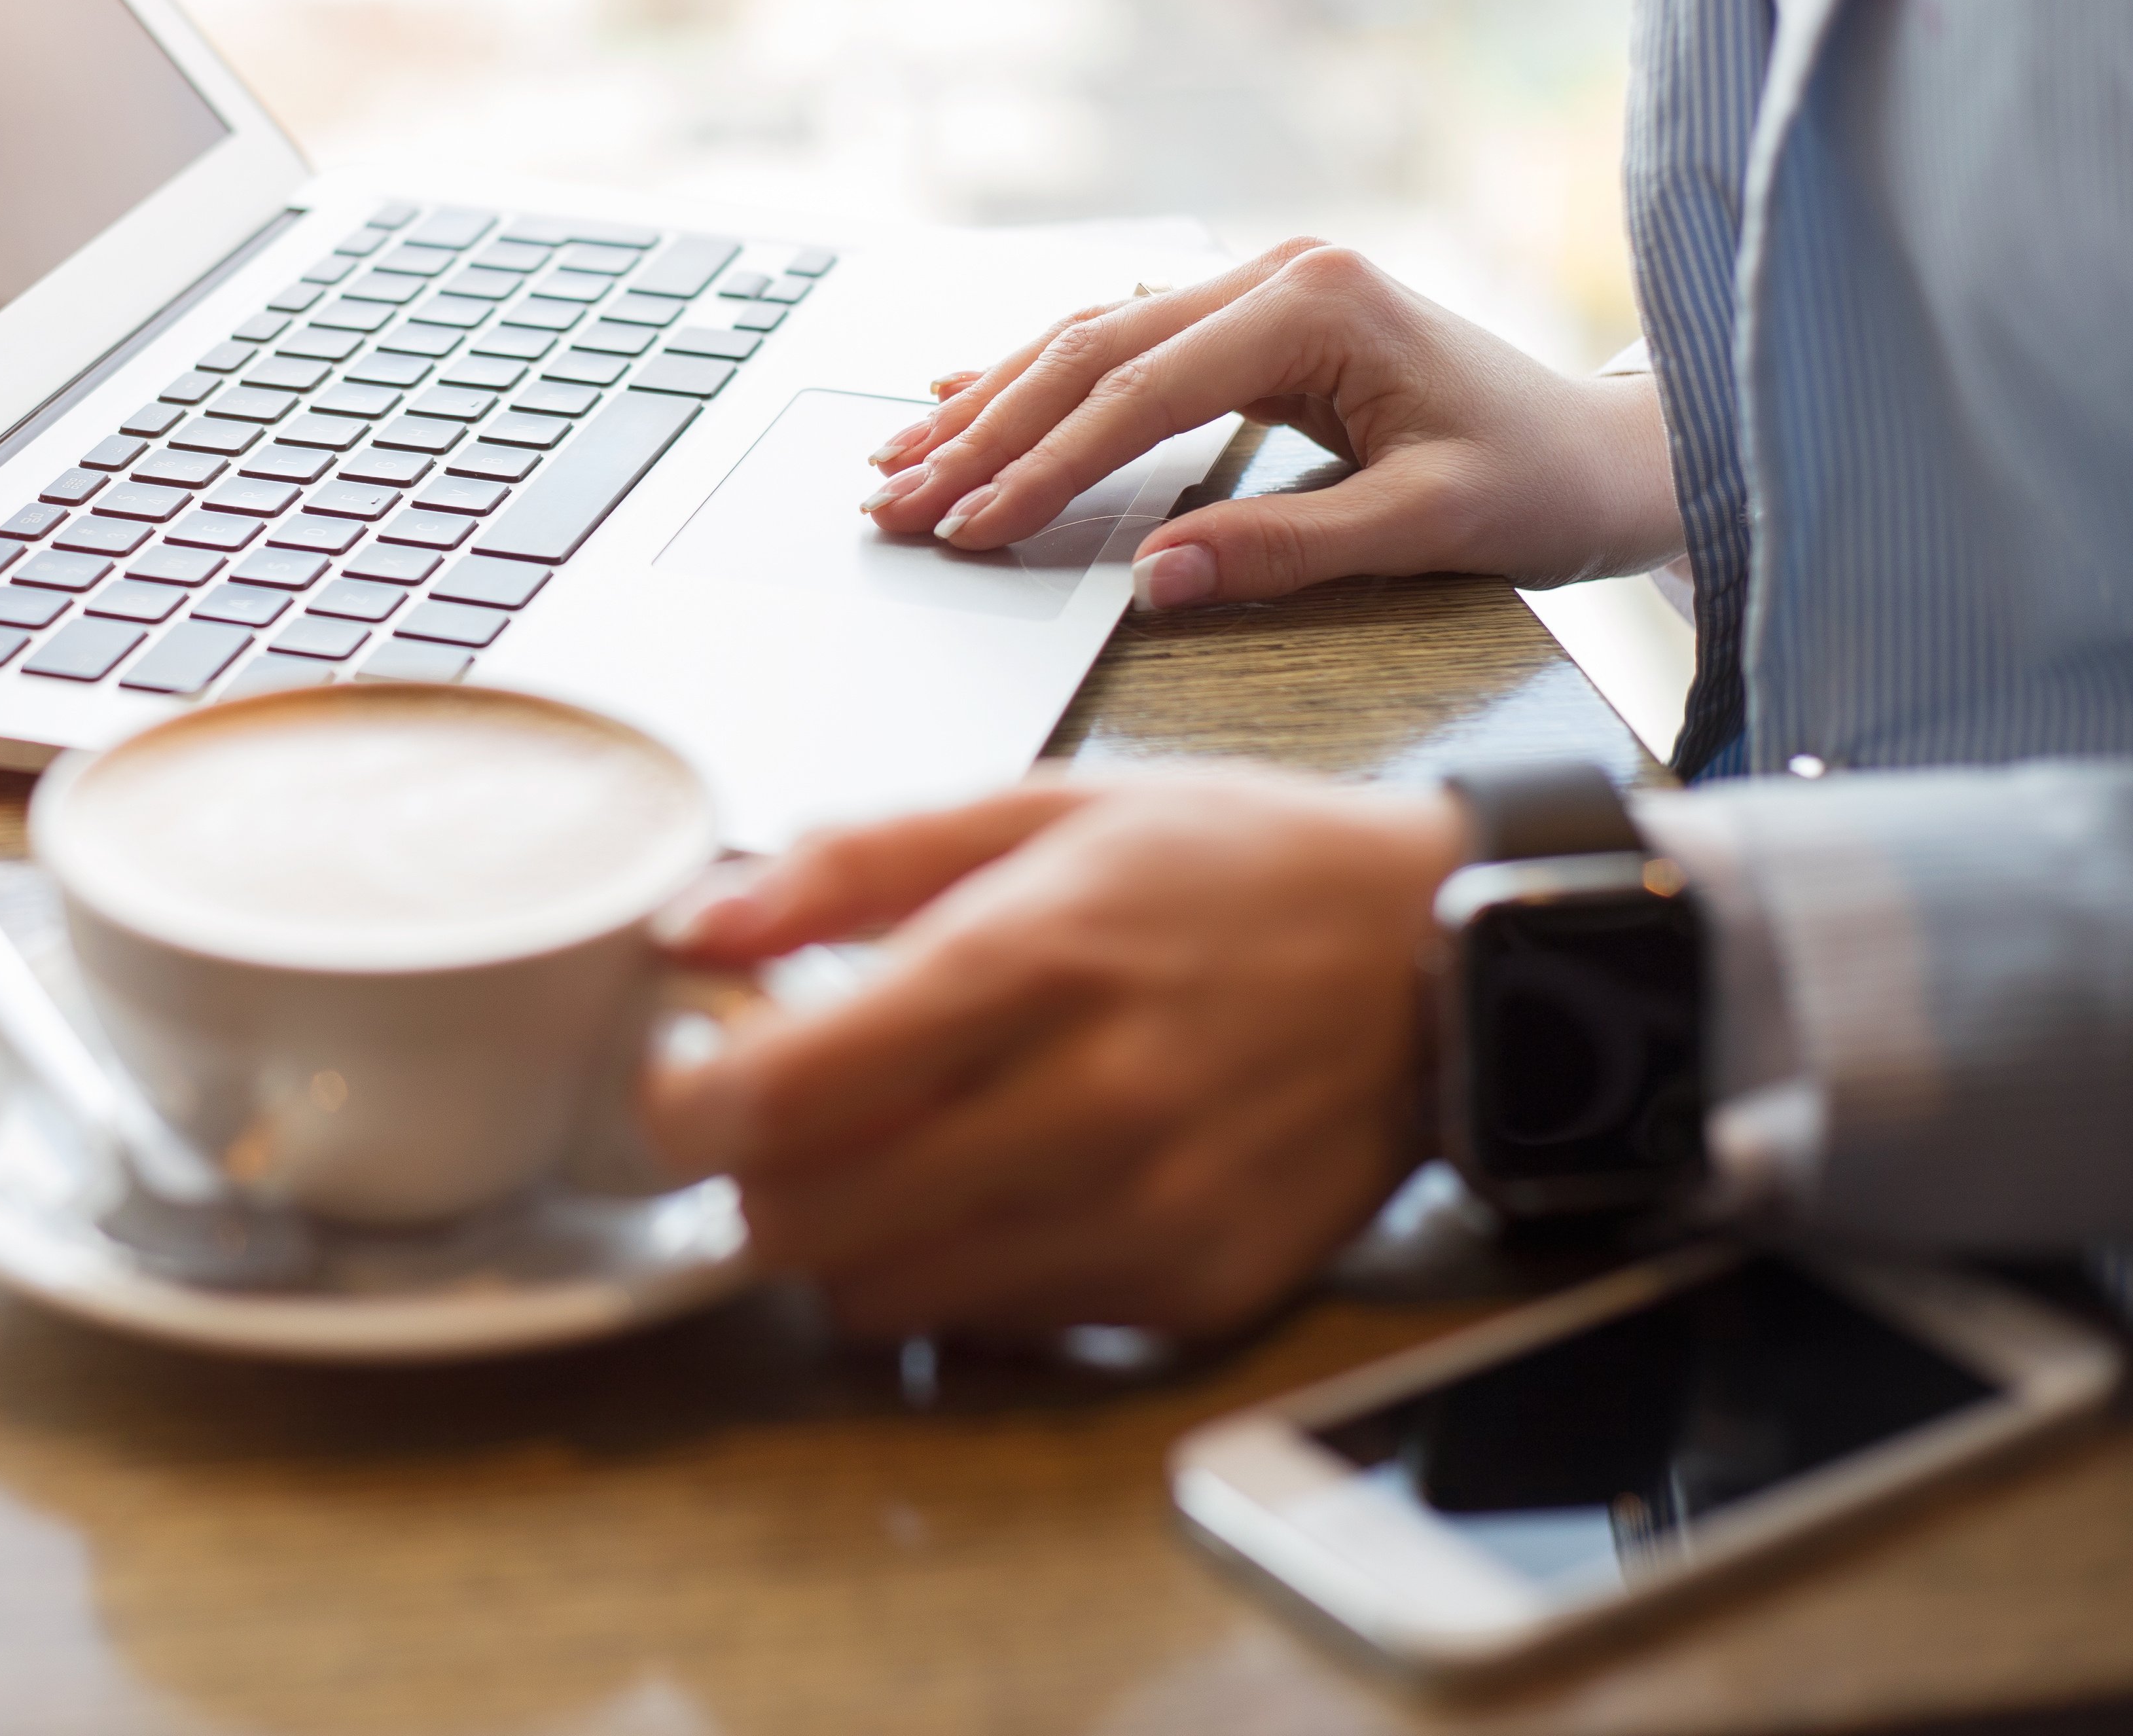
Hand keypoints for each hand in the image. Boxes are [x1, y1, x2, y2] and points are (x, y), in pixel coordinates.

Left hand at [642, 769, 1462, 1340]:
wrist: (1448, 967)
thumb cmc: (1240, 870)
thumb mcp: (1044, 808)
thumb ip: (855, 863)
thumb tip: (702, 923)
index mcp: (1034, 965)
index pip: (786, 1096)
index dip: (687, 1102)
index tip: (684, 1071)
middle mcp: (1087, 1109)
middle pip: (806, 1222)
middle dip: (749, 1176)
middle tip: (771, 1116)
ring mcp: (1140, 1219)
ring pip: (880, 1295)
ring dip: (841, 1235)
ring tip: (883, 1147)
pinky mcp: (1184, 1294)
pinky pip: (993, 1325)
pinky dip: (953, 1271)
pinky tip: (993, 1185)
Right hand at [856, 240, 1681, 605]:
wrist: (1610, 450)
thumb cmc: (1537, 486)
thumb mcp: (1427, 530)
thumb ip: (1288, 549)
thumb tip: (1155, 577)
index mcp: (1317, 305)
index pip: (1139, 395)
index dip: (1041, 466)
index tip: (967, 526)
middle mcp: (1279, 272)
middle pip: (1090, 350)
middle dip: (982, 431)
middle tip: (894, 499)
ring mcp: (1263, 283)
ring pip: (1090, 336)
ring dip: (990, 401)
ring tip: (899, 459)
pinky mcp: (1256, 314)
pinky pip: (1122, 341)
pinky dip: (1037, 379)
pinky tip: (963, 398)